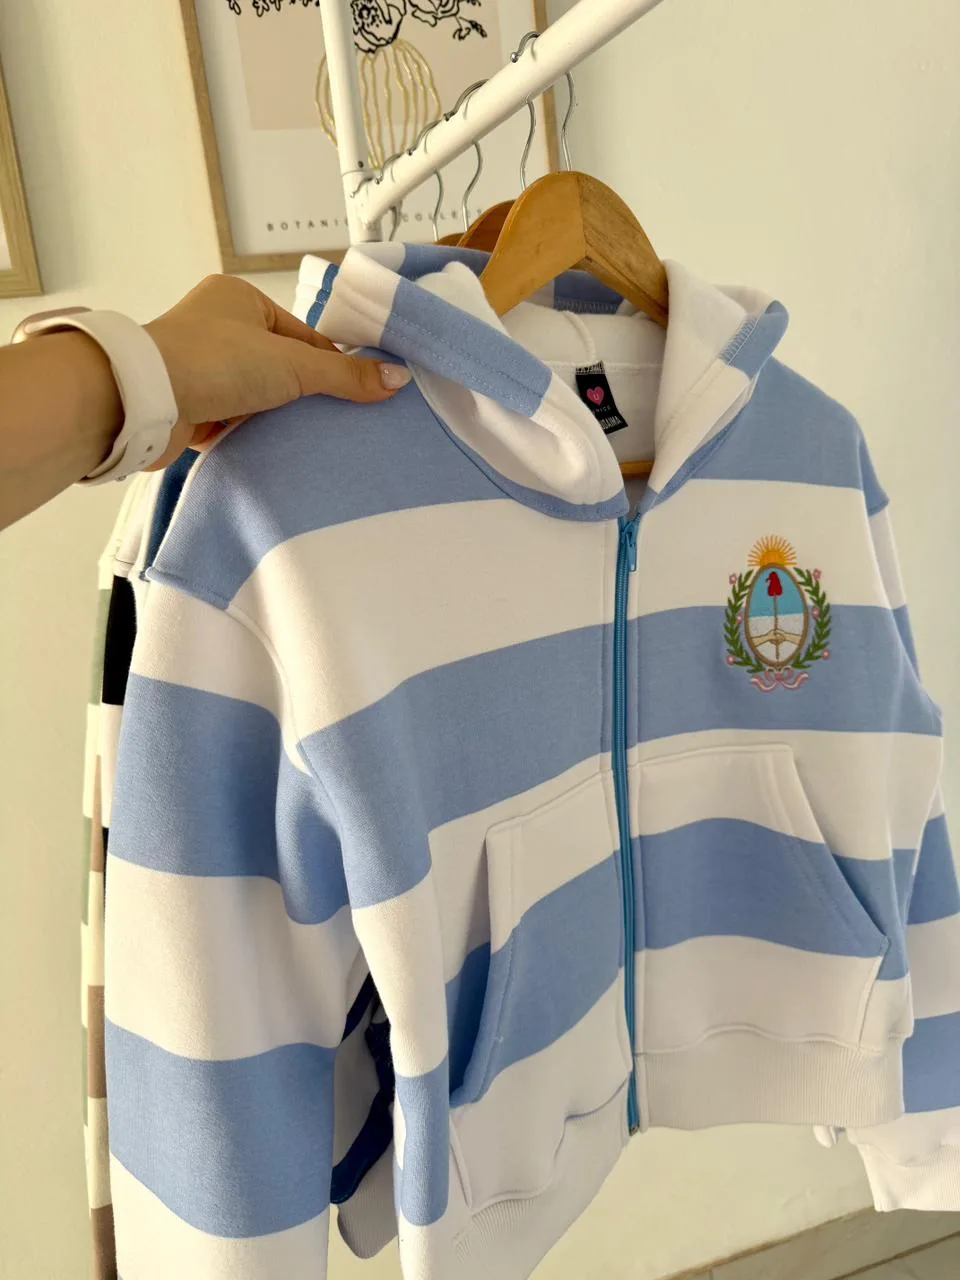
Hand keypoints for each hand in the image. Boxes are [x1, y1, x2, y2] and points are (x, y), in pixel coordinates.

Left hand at [144, 274, 410, 468]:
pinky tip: (273, 448)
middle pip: (281, 366)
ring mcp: (200, 367)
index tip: (358, 394)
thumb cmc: (215, 362)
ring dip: (277, 416)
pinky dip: (252, 434)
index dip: (330, 364)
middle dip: (304, 393)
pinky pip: (235, 421)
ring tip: (308, 438)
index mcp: (239, 298)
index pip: (303, 334)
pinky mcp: (189, 406)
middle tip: (338, 420)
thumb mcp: (292, 365)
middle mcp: (216, 327)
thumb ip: (345, 375)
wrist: (145, 401)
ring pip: (258, 395)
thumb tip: (398, 379)